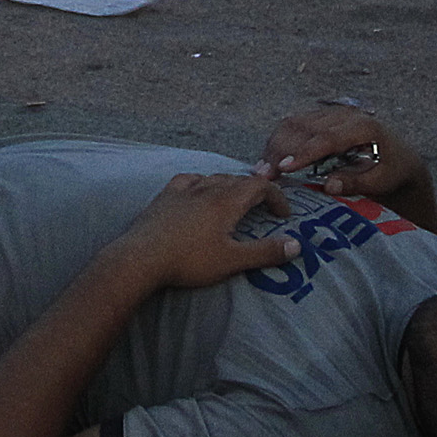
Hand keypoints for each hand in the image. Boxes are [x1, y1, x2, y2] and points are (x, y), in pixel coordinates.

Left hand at [111, 172, 300, 291]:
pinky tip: (198, 190)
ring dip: (230, 185)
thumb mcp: (232, 260)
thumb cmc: (189, 260)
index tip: (283, 215)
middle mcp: (206, 188)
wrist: (141, 257)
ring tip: (236, 200)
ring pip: (213, 177)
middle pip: (238, 179)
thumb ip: (265, 252)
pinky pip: (188, 180)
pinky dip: (202, 182)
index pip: (259, 185)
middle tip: (263, 208)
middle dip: (255, 190)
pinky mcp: (164, 196)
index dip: (276, 196)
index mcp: (226, 201)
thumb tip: (296, 245)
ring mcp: (183, 190)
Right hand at [256, 104, 428, 205]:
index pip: (327, 137)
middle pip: (303, 127)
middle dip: (280, 150)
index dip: (304, 152)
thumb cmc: (391, 171)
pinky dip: (278, 142)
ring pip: (293, 123)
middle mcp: (344, 114)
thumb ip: (356, 182)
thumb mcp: (381, 181)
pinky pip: (293, 125)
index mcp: (364, 127)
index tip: (284, 168)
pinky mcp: (321, 118)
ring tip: (263, 171)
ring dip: (274, 146)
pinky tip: (270, 161)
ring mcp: (331, 113)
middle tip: (265, 176)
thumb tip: (329, 185)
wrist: (399, 157)